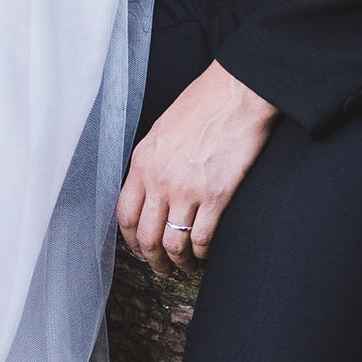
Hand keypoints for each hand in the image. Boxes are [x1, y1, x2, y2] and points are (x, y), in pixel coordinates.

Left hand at [117, 62, 277, 278]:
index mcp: (142, 162)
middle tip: (161, 269)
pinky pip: (202, 238)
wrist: (236, 92)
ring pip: (173, 243)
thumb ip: (152, 163)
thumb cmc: (202, 104)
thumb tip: (150, 192)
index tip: (140, 249)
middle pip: (147, 236)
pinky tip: (205, 252)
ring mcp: (188, 189)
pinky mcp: (217, 196)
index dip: (131, 240)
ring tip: (185, 266)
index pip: (125, 214)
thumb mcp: (162, 131)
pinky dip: (201, 252)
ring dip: (178, 261)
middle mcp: (160, 179)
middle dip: (152, 259)